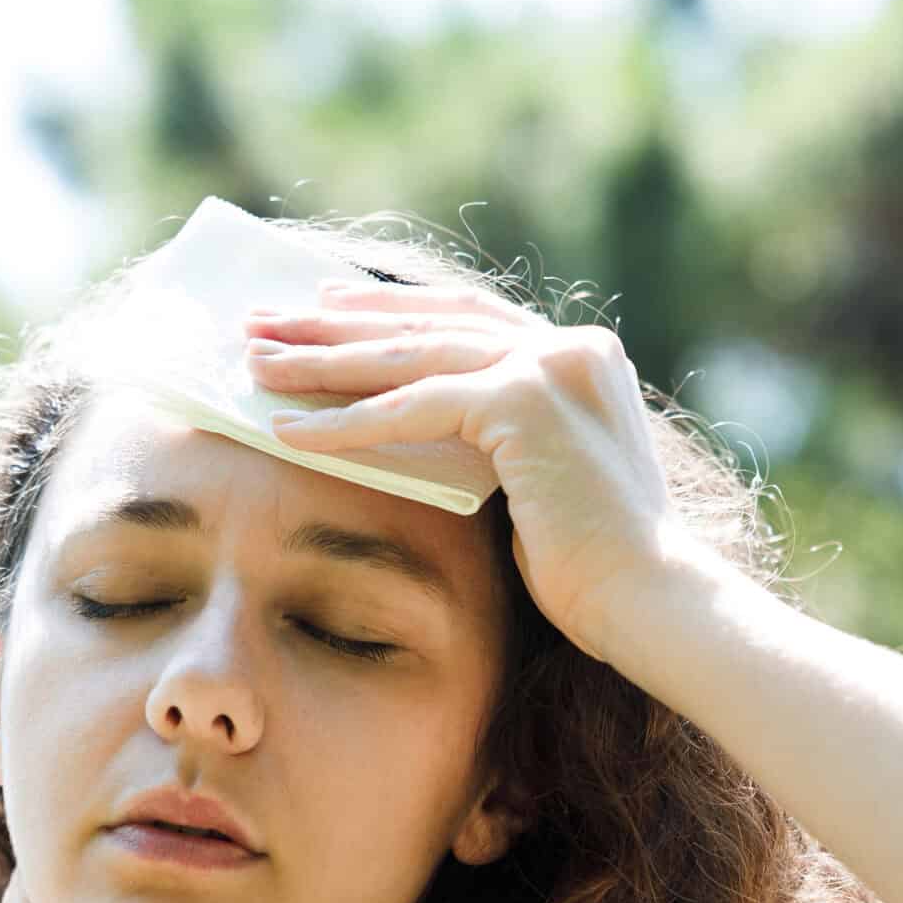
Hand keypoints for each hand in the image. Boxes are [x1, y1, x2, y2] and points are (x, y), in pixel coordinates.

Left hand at [245, 279, 734, 664]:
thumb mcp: (540, 477)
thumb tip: (427, 428)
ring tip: (254, 366)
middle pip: (427, 324)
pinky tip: (290, 431)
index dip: (387, 310)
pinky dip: (347, 421)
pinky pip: (413, 406)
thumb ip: (499, 437)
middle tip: (262, 323)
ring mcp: (551, 366)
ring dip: (324, 361)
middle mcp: (568, 346)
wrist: (647, 598)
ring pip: (410, 356)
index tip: (322, 304)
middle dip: (336, 323)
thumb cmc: (594, 563)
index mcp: (580, 355)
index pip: (463, 318)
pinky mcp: (527, 401)